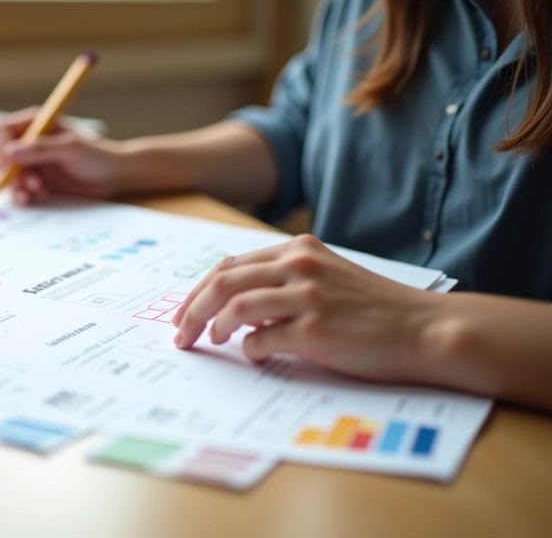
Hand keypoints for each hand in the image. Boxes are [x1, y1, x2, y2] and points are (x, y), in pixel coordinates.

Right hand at [0, 107, 126, 204]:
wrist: (115, 176)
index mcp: (38, 124)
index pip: (4, 130)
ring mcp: (34, 162)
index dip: (3, 147)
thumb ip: (40, 149)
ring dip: (18, 186)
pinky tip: (40, 197)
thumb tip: (9, 151)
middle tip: (29, 184)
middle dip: (11, 172)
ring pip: (9, 175)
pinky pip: (20, 189)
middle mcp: (31, 142)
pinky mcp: (38, 180)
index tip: (12, 164)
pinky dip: (25, 195)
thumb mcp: (70, 149)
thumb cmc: (98, 155)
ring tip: (36, 193)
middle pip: (2, 155)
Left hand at [171, 235, 437, 381]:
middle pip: (222, 281)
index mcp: (298, 249)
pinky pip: (260, 339)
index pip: (230, 265)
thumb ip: (284, 281)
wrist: (425, 329)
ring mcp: (306, 295)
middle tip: (180, 334)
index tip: (185, 312)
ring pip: (234, 305)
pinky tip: (256, 355)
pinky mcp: (314, 329)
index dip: (199, 290)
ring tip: (211, 343)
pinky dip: (249, 349)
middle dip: (192, 309)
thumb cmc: (376, 310)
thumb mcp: (327, 278)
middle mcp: (299, 265)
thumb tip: (235, 306)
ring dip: (212, 327)